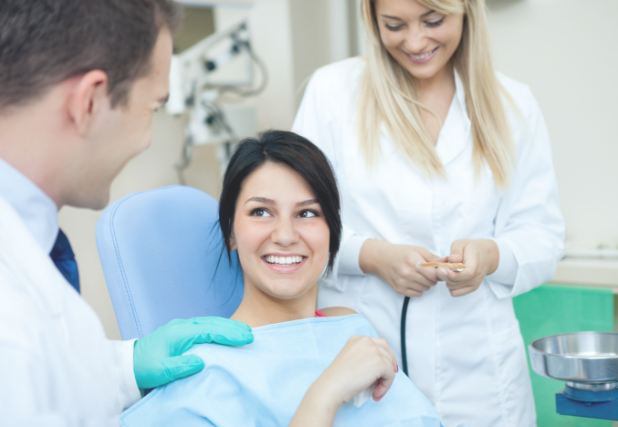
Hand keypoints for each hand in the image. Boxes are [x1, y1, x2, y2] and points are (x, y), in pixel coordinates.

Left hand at [133, 317, 252, 389]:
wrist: (128, 363)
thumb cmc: (144, 368)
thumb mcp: (160, 371)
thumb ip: (180, 366)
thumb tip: (200, 361)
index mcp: (180, 332)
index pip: (210, 330)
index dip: (229, 334)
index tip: (245, 338)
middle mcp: (183, 326)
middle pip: (213, 323)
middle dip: (233, 328)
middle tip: (251, 334)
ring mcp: (183, 327)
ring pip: (210, 323)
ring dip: (228, 326)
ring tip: (244, 332)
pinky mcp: (182, 332)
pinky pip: (205, 326)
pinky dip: (219, 328)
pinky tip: (227, 333)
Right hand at [290, 336, 397, 425]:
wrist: (332, 386)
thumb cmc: (338, 379)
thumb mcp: (351, 360)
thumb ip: (365, 358)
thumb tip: (383, 367)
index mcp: (357, 339)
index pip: (378, 344)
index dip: (384, 357)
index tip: (385, 370)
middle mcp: (366, 341)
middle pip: (387, 351)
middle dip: (390, 365)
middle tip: (385, 380)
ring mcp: (374, 350)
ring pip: (390, 365)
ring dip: (385, 380)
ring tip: (375, 392)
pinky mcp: (380, 363)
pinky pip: (390, 375)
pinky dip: (385, 387)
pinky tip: (375, 394)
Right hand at [360, 239, 439, 296]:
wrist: (381, 258)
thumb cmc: (401, 252)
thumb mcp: (418, 250)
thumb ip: (433, 258)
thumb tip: (448, 263)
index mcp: (413, 261)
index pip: (433, 274)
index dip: (438, 273)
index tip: (438, 270)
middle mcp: (407, 273)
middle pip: (430, 282)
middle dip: (433, 278)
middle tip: (428, 272)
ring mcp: (402, 282)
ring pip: (425, 289)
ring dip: (426, 284)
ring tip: (420, 276)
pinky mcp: (399, 289)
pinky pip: (417, 294)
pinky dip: (419, 289)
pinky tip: (415, 281)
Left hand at [436, 239, 498, 296]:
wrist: (486, 256)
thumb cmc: (471, 249)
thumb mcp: (461, 244)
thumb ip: (456, 251)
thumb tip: (452, 260)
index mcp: (475, 263)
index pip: (467, 274)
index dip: (453, 274)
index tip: (442, 269)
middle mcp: (476, 276)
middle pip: (456, 282)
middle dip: (444, 275)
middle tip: (440, 267)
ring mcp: (474, 284)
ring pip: (453, 288)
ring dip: (446, 280)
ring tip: (448, 270)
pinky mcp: (470, 289)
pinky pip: (455, 293)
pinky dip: (450, 286)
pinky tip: (451, 277)